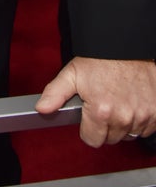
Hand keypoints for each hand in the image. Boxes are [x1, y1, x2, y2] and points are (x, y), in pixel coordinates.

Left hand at [36, 56, 155, 144]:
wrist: (129, 46)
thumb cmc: (102, 59)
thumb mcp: (73, 73)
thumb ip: (55, 93)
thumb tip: (41, 109)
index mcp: (101, 111)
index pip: (92, 140)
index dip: (87, 128)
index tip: (89, 116)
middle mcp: (123, 117)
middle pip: (110, 139)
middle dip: (104, 126)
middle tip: (104, 105)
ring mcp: (142, 116)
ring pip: (128, 135)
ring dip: (123, 124)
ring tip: (118, 102)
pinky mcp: (155, 114)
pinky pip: (145, 129)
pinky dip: (139, 120)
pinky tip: (132, 103)